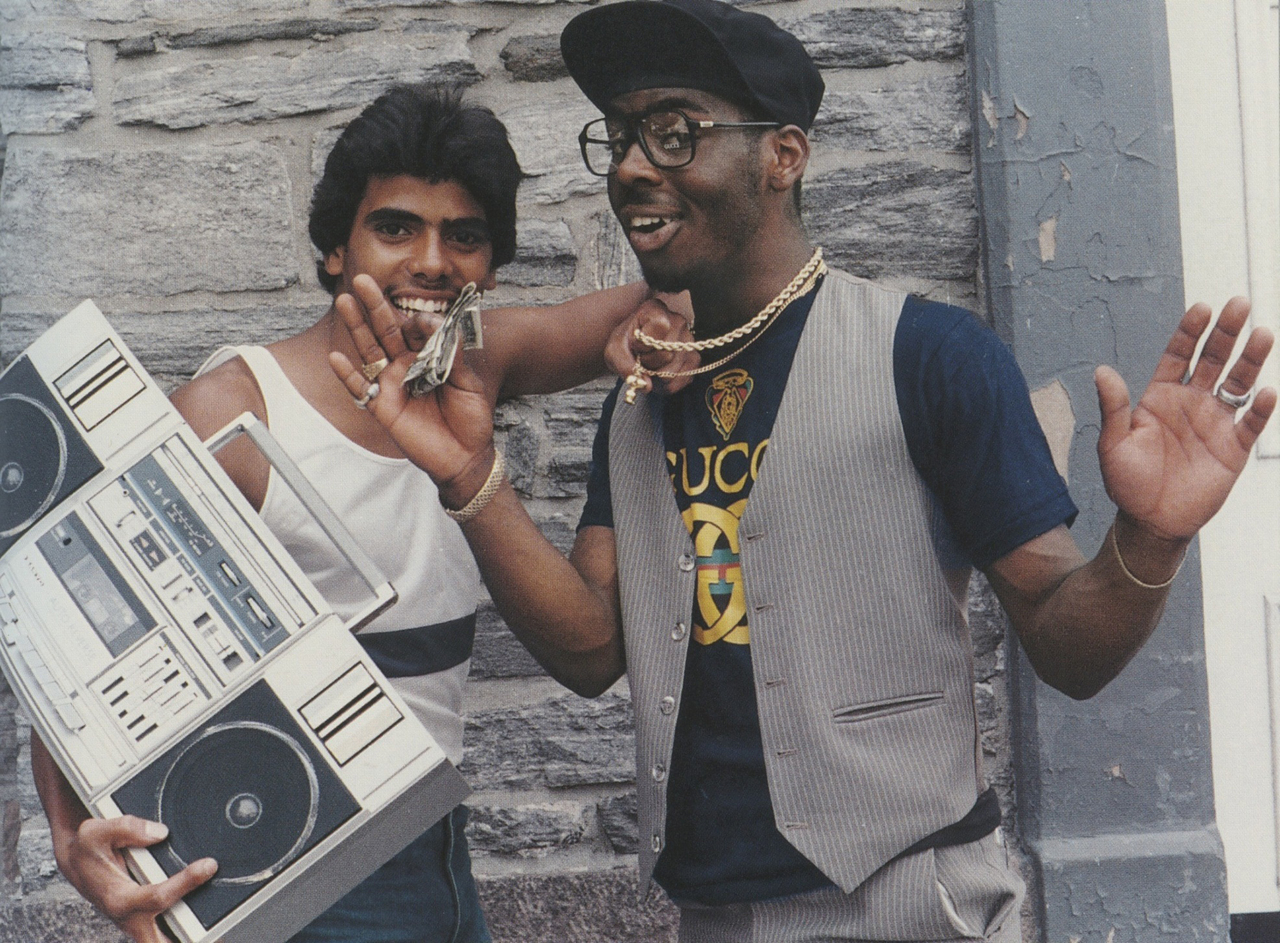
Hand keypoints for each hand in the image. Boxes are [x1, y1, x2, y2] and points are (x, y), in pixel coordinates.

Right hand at [56, 815, 215, 942]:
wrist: (77, 861)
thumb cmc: (87, 849)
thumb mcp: (95, 832)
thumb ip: (126, 828)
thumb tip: (160, 833)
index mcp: (118, 898)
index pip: (157, 897)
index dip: (186, 883)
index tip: (208, 865)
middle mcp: (129, 915)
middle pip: (159, 942)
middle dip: (187, 940)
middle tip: (219, 936)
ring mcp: (137, 920)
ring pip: (163, 940)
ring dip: (188, 938)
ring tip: (221, 936)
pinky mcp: (143, 917)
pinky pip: (166, 931)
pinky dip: (182, 932)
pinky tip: (211, 929)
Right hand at [329, 274, 496, 505]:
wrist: (466, 455)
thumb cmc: (470, 417)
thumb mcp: (469, 382)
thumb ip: (454, 355)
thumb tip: (439, 324)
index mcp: (428, 356)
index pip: (416, 328)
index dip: (420, 320)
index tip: (429, 322)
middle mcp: (406, 365)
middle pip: (386, 330)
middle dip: (374, 305)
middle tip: (363, 279)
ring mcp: (392, 385)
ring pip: (369, 350)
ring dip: (357, 326)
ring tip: (345, 301)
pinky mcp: (383, 407)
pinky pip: (360, 389)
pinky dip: (347, 375)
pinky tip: (336, 357)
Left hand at [604, 290, 699, 396]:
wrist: (634, 348)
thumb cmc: (626, 344)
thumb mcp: (615, 350)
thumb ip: (624, 365)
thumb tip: (646, 385)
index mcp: (656, 310)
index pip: (659, 327)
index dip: (644, 344)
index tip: (635, 345)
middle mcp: (678, 321)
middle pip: (665, 355)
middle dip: (648, 364)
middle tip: (641, 357)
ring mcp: (690, 341)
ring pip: (672, 372)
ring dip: (656, 375)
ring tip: (650, 365)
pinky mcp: (695, 359)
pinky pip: (681, 380)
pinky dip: (666, 384)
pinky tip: (658, 373)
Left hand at [1097, 296, 1275, 540]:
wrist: (1149, 520)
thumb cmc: (1127, 481)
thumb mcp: (1113, 443)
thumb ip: (1113, 407)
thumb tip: (1101, 371)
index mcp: (1161, 396)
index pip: (1179, 354)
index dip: (1190, 331)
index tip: (1202, 308)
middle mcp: (1191, 402)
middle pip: (1214, 359)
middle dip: (1226, 332)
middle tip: (1240, 305)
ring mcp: (1215, 423)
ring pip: (1238, 383)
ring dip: (1251, 359)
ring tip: (1262, 333)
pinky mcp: (1233, 448)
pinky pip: (1251, 423)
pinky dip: (1260, 408)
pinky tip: (1265, 392)